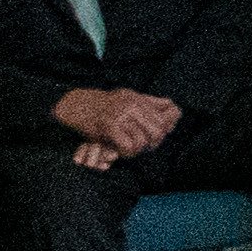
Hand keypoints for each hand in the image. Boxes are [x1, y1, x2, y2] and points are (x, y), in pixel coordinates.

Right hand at [52, 86, 179, 162]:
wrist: (74, 105)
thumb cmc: (103, 107)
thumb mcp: (129, 99)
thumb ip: (152, 104)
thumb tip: (176, 111)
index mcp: (140, 98)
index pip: (169, 114)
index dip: (166, 129)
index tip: (154, 137)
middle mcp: (133, 104)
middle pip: (159, 130)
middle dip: (153, 143)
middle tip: (141, 147)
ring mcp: (121, 114)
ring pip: (144, 140)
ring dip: (137, 150)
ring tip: (127, 149)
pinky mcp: (109, 125)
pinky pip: (129, 146)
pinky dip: (126, 152)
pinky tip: (118, 151)